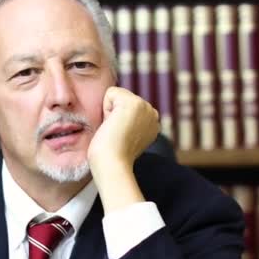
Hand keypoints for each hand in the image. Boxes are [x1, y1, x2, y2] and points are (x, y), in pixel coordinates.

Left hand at [87, 87, 159, 212]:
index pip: (124, 106)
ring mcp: (146, 107)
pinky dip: (105, 109)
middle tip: (115, 135)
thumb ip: (124, 124)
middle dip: (112, 114)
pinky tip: (112, 125)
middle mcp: (152, 113)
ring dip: (109, 112)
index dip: (114, 120)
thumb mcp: (122, 136)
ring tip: (114, 131)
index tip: (118, 137)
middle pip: (120, 98)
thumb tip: (112, 117)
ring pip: (116, 95)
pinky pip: (110, 92)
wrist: (112, 165)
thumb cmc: (110, 157)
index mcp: (151, 123)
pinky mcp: (134, 103)